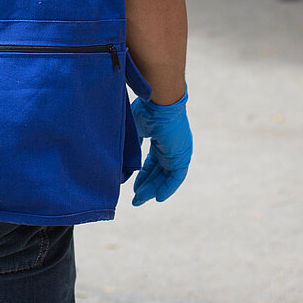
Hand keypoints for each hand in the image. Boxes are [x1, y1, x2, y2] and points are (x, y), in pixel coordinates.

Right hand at [132, 87, 191, 205]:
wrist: (161, 102)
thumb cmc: (146, 109)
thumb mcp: (135, 129)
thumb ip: (131, 145)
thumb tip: (120, 162)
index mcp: (161, 138)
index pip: (152, 161)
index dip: (143, 174)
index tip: (132, 185)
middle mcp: (171, 147)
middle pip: (158, 171)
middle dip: (146, 185)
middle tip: (135, 198)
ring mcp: (178, 152)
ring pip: (165, 176)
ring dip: (152, 189)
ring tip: (139, 200)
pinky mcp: (182, 157)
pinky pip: (176, 178)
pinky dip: (167, 188)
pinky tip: (157, 198)